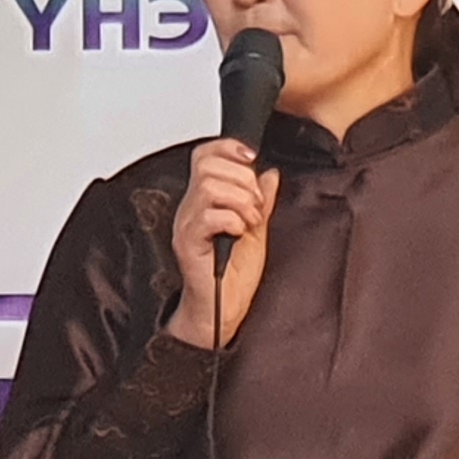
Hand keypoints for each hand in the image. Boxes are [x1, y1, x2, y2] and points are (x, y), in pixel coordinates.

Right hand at [166, 139, 274, 349]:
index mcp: (204, 200)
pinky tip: (239, 233)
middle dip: (242, 180)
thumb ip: (261, 200)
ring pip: (208, 187)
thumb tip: (270, 174)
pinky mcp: (189, 244)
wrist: (224, 310)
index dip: (229, 148)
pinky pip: (207, 216)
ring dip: (239, 200)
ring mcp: (187, 225)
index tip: (252, 160)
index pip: (205, 154)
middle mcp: (191, 208)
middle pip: (208, 165)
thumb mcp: (256, 229)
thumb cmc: (234, 276)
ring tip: (250, 221)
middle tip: (255, 206)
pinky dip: (231, 219)